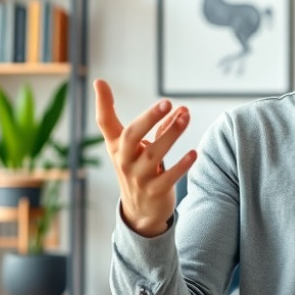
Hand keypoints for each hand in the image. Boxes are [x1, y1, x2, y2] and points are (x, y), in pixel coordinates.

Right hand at [94, 79, 195, 236]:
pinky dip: (181, 165)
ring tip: (185, 117)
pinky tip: (194, 153)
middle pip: (131, 136)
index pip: (104, 123)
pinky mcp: (154, 192)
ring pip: (153, 154)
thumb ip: (161, 127)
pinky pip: (168, 177)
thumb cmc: (140, 171)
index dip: (102, 103)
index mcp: (117, 147)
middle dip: (149, 118)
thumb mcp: (142, 148)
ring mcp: (138, 177)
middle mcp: (124, 160)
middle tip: (167, 102)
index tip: (100, 81)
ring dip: (171, 135)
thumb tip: (182, 108)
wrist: (140, 212)